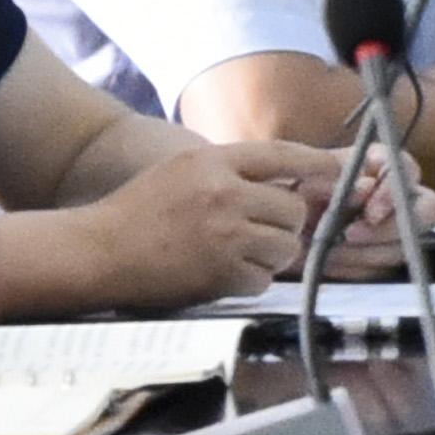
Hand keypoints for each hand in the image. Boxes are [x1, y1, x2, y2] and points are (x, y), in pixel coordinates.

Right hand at [73, 135, 330, 302]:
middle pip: (293, 208)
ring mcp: (224, 234)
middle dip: (285, 223)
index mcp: (212, 161)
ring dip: (271, 254)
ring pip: (285, 245)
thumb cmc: (137, 211)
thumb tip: (283, 179)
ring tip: (241, 253)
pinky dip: (250, 280)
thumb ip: (228, 170)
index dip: (315, 163)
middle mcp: (223, 193)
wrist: (98, 251)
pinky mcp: (220, 272)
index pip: (281, 154)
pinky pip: (264, 278)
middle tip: (263, 231)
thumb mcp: (181, 170)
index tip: (336, 171)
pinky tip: (224, 273)